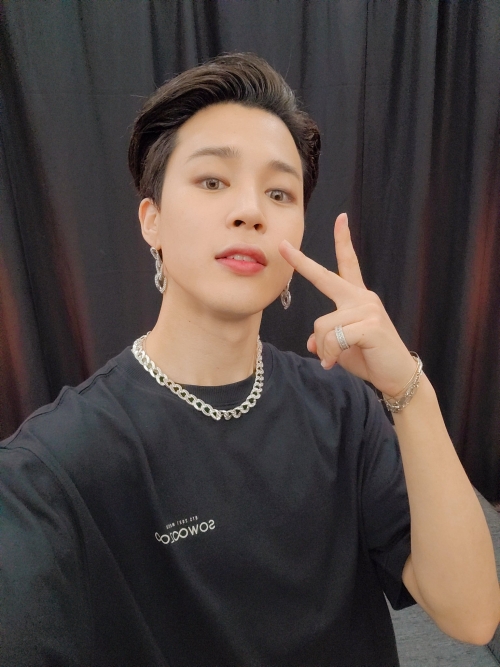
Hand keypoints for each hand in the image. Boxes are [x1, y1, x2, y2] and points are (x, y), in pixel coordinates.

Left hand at [279, 213, 415, 396]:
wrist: (397, 377)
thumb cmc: (370, 359)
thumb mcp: (341, 348)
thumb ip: (325, 339)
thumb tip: (311, 342)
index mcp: (357, 298)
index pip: (348, 264)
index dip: (343, 241)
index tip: (340, 219)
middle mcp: (363, 297)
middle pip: (326, 278)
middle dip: (302, 262)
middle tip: (283, 246)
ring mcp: (367, 308)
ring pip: (322, 325)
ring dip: (322, 348)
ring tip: (332, 359)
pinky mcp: (370, 324)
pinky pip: (334, 337)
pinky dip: (330, 354)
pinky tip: (336, 362)